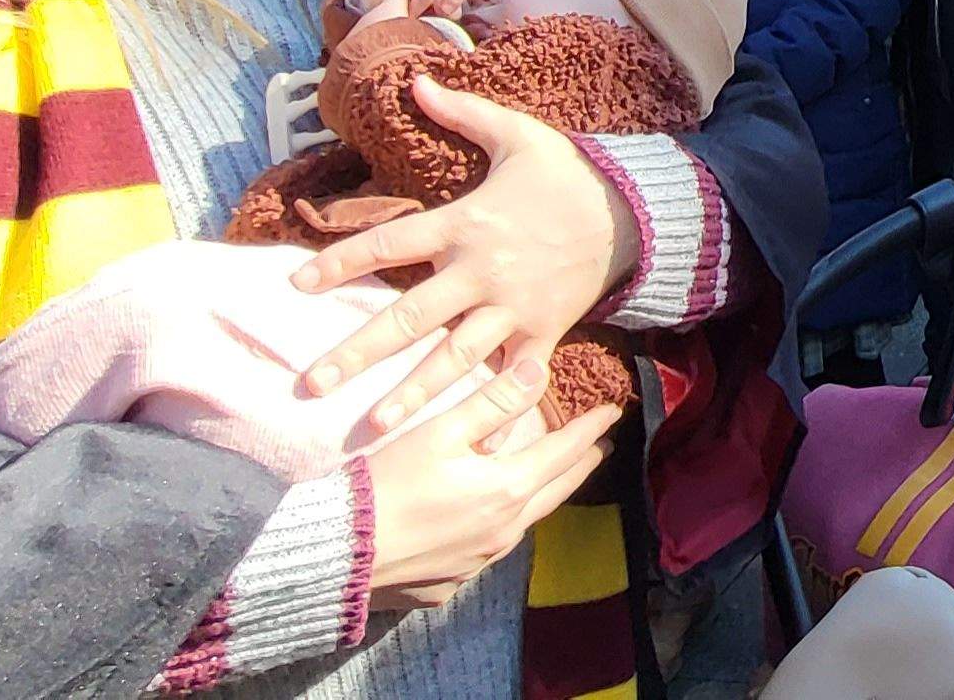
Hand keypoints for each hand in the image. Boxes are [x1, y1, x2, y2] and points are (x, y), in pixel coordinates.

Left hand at [295, 81, 635, 429]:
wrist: (634, 212)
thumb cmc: (567, 173)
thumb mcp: (517, 134)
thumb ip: (462, 112)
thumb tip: (416, 80)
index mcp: (466, 224)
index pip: (390, 244)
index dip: (341, 261)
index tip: (295, 284)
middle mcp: (481, 273)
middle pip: (409, 317)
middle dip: (358, 351)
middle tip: (312, 384)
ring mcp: (512, 309)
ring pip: (454, 359)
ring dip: (412, 394)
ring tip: (371, 425)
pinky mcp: (542, 333)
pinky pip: (514, 378)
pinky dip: (496, 410)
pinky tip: (466, 441)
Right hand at [362, 372, 620, 610]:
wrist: (340, 552)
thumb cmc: (387, 484)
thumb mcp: (440, 433)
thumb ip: (492, 402)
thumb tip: (538, 370)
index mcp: (507, 489)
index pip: (564, 451)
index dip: (590, 428)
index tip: (613, 411)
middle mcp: (504, 530)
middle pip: (556, 491)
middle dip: (580, 464)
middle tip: (600, 447)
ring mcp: (479, 562)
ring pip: (526, 523)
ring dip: (544, 497)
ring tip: (554, 479)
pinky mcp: (451, 583)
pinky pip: (488, 551)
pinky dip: (500, 528)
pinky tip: (490, 522)